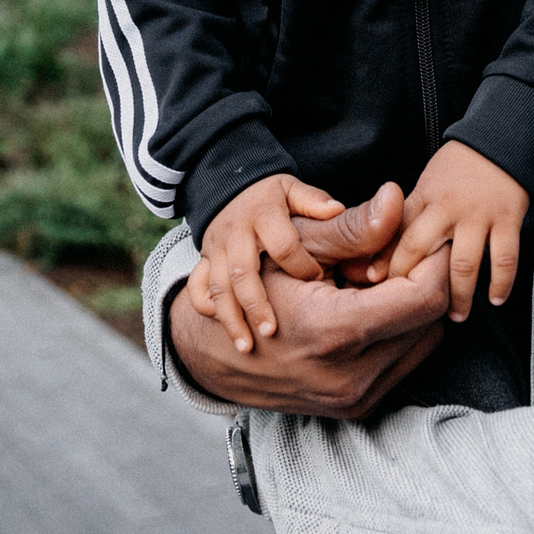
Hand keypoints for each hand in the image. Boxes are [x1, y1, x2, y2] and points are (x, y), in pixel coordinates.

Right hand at [169, 183, 450, 418]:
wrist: (215, 355)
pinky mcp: (358, 408)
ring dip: (413, 309)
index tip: (425, 238)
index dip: (433, 261)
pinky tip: (370, 310)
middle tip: (398, 256)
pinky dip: (398, 332)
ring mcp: (356, 398)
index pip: (426, 297)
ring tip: (379, 284)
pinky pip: (404, 362)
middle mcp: (352, 377)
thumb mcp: (297, 247)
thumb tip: (397, 199)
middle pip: (433, 321)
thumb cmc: (253, 288)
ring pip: (424, 343)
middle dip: (425, 282)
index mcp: (335, 332)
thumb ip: (353, 226)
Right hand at [191, 173, 344, 352]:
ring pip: (218, 287)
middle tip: (271, 332)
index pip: (283, 245)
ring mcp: (216, 249)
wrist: (227, 186)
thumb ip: (313, 201)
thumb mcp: (291, 190)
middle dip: (255, 304)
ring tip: (246, 346)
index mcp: (263, 214)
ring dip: (231, 318)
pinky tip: (222, 331)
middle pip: (242, 272)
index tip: (320, 280)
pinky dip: (206, 309)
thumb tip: (336, 210)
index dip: (302, 266)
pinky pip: (197, 288)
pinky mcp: (204, 260)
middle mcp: (235, 233)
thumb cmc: (270, 196)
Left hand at [376, 142, 527, 323]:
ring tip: (456, 317)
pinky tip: (496, 299)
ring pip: (464, 263)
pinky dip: (501, 282)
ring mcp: (479, 213)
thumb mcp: (425, 186)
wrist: (500, 140)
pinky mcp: (508, 218)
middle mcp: (448, 206)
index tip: (372, 285)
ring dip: (460, 295)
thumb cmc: (457, 170)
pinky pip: (505, 257)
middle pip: (422, 248)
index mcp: (423, 197)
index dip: (384, 262)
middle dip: (414, 281)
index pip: (397, 233)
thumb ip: (407, 220)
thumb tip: (378, 258)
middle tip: (411, 313)